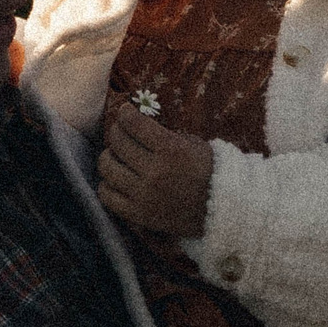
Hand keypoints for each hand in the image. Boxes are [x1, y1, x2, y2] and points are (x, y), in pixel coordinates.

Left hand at [99, 103, 215, 237]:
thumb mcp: (195, 145)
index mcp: (171, 150)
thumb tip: (139, 126)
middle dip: (116, 132)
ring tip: (115, 156)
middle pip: (117, 143)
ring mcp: (144, 195)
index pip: (134, 124)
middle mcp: (154, 171)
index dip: (125, 113)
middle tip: (120, 132)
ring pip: (107, 168)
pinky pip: (107, 196)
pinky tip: (115, 180)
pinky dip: (106, 185)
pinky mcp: (138, 214)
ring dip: (108, 157)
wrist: (221, 210)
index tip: (125, 112)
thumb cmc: (208, 172)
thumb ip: (167, 135)